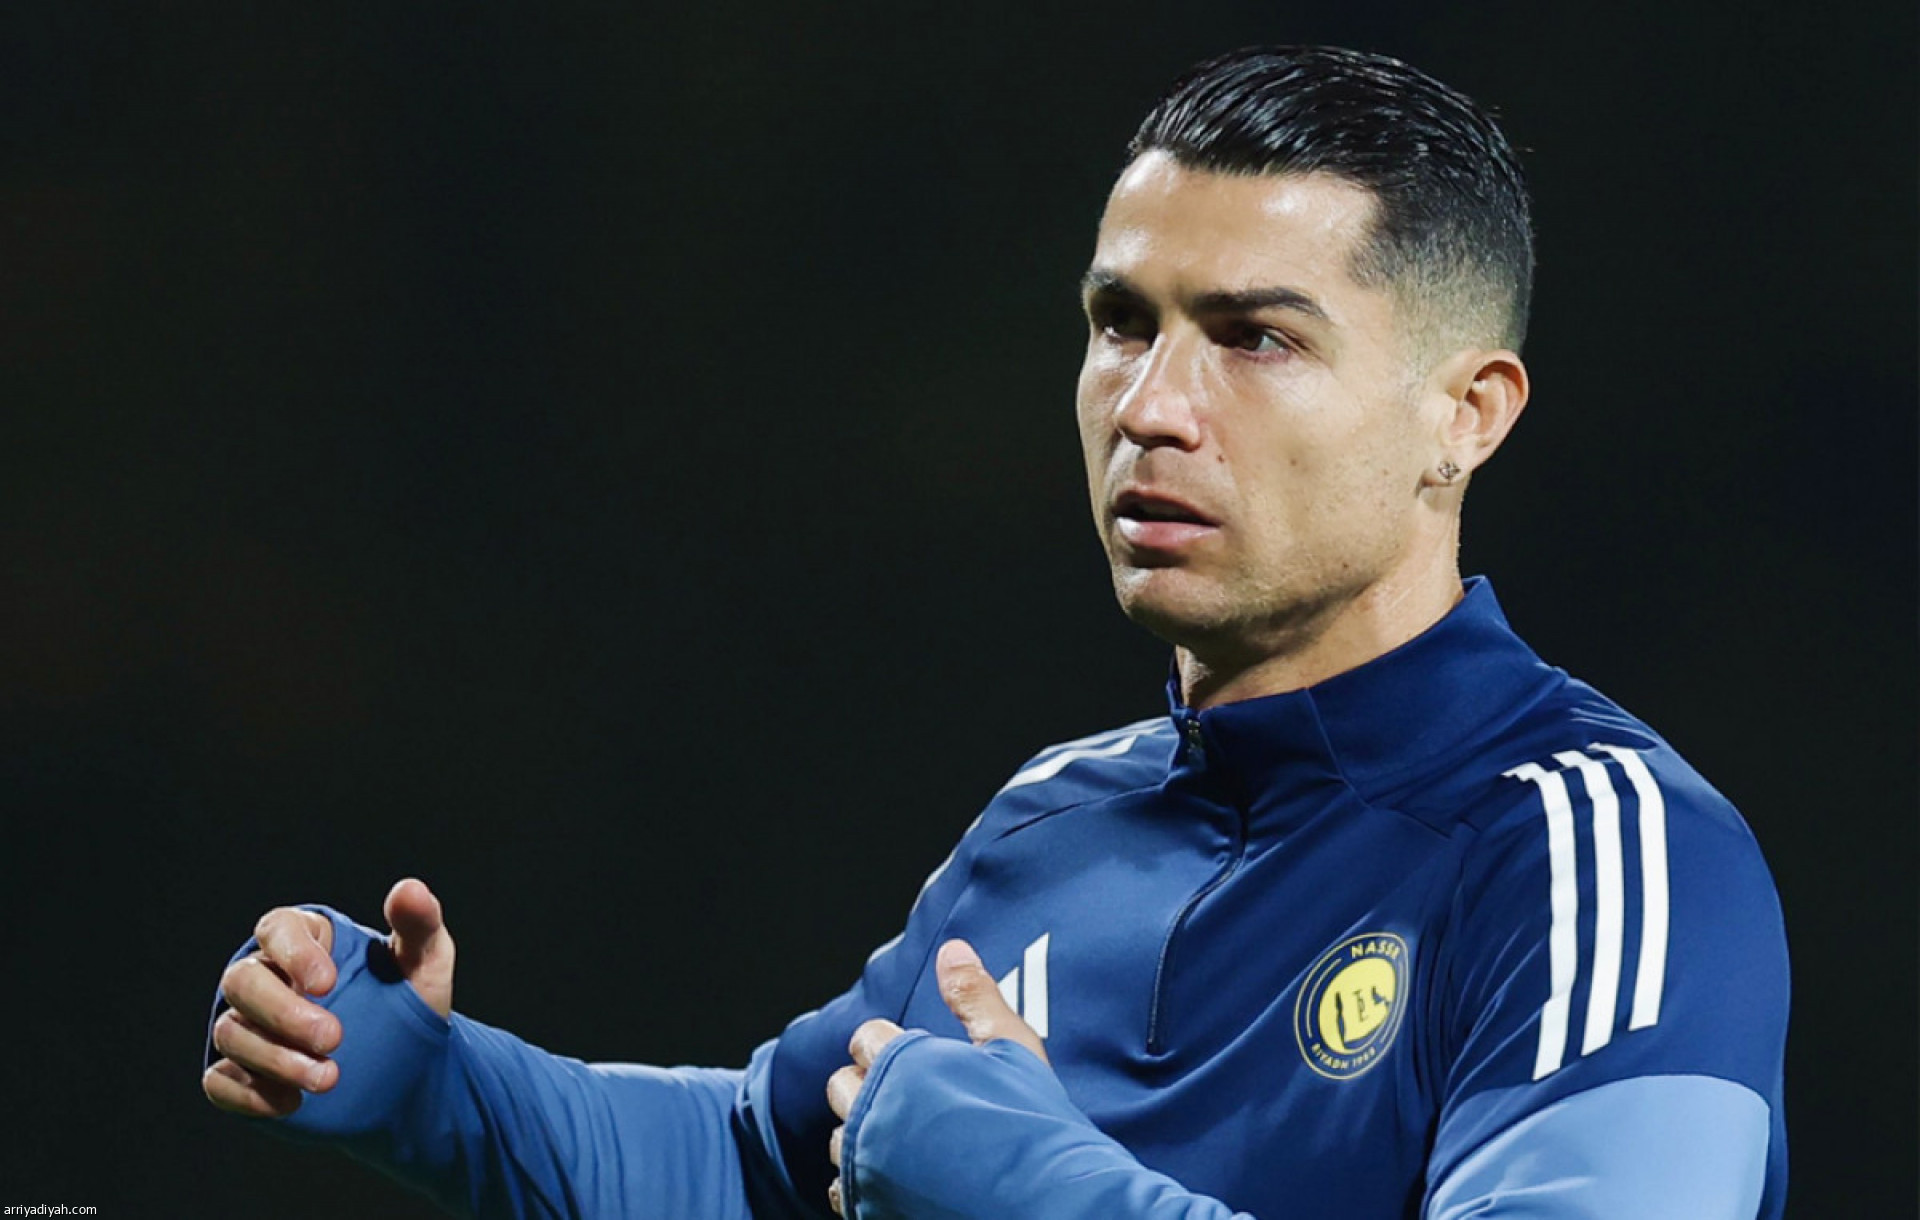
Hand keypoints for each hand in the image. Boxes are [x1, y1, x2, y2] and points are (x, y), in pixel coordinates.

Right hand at [201, 877, 455, 1117]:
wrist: (408, 1068)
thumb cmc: (410, 999)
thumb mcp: (424, 960)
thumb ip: (418, 923)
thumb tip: (408, 890)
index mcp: (307, 940)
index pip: (278, 929)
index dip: (294, 953)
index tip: (328, 983)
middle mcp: (268, 977)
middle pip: (243, 982)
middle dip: (282, 1012)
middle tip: (332, 1038)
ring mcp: (249, 1026)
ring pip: (230, 1033)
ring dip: (275, 1059)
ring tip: (328, 1078)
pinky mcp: (241, 1073)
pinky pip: (220, 1081)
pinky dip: (249, 1094)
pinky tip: (291, 1103)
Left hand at [824, 939, 1047, 1215]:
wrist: (1048, 1206)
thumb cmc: (1034, 1124)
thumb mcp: (1012, 1048)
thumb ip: (974, 996)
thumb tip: (951, 948)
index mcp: (902, 1063)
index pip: (866, 1039)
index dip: (896, 1048)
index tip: (926, 1067)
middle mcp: (872, 1112)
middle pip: (842, 1086)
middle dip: (871, 1087)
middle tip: (921, 1103)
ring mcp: (867, 1166)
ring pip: (838, 1141)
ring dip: (864, 1137)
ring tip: (915, 1146)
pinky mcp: (868, 1209)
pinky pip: (842, 1191)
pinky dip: (861, 1184)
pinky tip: (900, 1182)